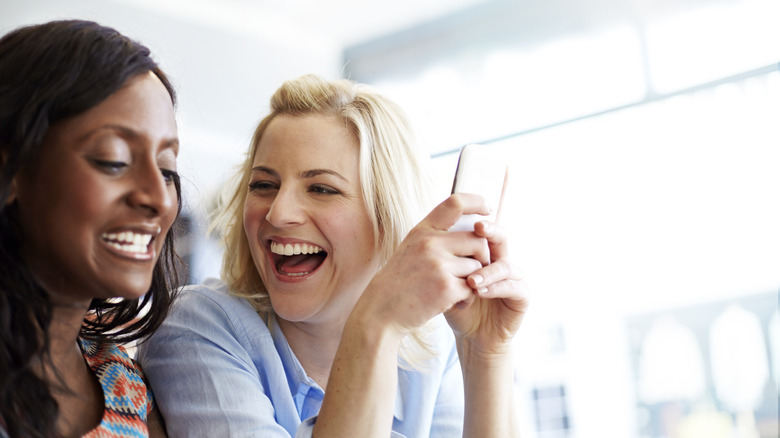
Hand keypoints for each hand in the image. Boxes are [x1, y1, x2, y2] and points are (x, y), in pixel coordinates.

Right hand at [353, 193, 492, 336]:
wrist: (380, 311)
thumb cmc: (400, 282)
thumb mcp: (412, 249)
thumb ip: (436, 238)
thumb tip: (472, 230)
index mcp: (423, 231)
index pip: (455, 203)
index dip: (476, 202)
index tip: (488, 209)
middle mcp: (431, 243)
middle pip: (477, 240)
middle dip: (482, 256)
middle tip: (473, 271)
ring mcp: (438, 265)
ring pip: (477, 266)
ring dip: (473, 281)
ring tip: (457, 291)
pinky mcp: (446, 288)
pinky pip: (473, 288)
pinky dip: (468, 298)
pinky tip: (454, 303)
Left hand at [443, 220, 527, 356]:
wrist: (470, 336)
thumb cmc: (456, 305)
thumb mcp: (445, 280)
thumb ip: (443, 262)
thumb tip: (428, 237)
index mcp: (483, 252)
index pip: (482, 229)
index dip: (478, 218)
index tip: (467, 213)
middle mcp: (501, 259)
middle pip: (500, 237)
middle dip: (490, 230)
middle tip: (478, 228)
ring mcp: (513, 277)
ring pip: (505, 264)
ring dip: (487, 270)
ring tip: (471, 280)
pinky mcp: (522, 295)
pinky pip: (512, 287)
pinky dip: (496, 288)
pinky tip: (480, 291)